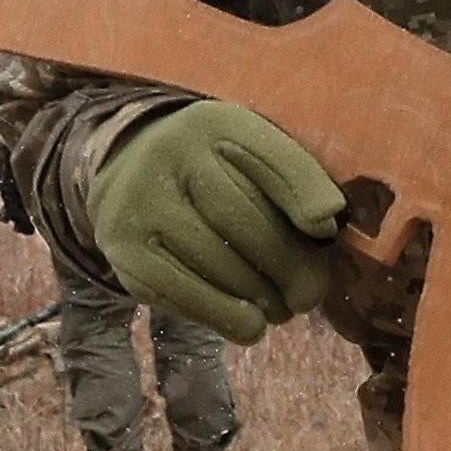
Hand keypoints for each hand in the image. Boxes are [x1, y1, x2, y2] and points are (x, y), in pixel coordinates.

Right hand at [87, 101, 344, 342]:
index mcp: (213, 125)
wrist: (129, 172)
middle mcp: (167, 156)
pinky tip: (249, 325)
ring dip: (260, 298)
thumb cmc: (215, 170)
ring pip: (214, 262)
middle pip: (243, 220)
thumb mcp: (255, 153)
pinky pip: (180, 293)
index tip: (328, 228)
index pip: (270, 159)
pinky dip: (223, 316)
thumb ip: (297, 179)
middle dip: (288, 266)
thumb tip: (326, 223)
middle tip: (310, 295)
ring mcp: (138, 204)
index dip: (305, 194)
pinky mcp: (123, 251)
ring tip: (282, 310)